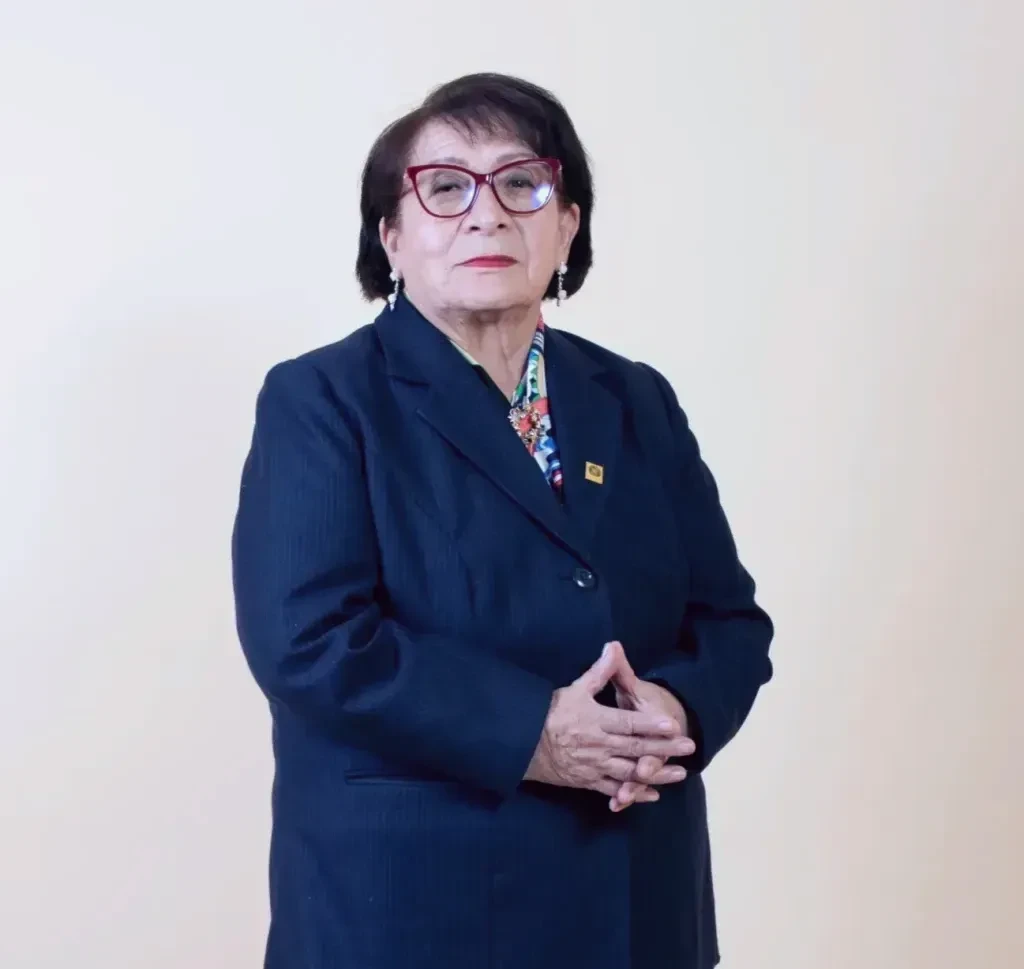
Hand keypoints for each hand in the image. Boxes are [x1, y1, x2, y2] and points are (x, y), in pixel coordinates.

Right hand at [525, 642, 695, 799]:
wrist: (524, 744)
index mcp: (596, 720)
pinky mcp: (588, 781)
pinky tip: (653, 794)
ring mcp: (595, 765)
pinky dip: (634, 793)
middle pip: (636, 748)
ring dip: (657, 774)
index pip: (629, 723)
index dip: (651, 724)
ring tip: (680, 773)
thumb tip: (614, 646)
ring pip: (630, 772)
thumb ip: (599, 671)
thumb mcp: (575, 688)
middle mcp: (599, 745)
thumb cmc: (551, 713)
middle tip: (689, 746)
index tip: (672, 724)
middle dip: (664, 748)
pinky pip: (614, 789)